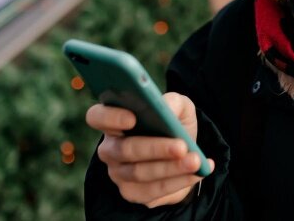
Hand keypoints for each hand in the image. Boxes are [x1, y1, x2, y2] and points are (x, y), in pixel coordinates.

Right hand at [86, 92, 215, 207]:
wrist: (184, 153)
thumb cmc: (174, 123)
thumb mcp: (179, 107)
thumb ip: (172, 102)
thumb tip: (166, 108)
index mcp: (114, 121)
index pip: (96, 117)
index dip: (110, 117)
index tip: (133, 118)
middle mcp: (110, 148)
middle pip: (124, 149)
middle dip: (155, 148)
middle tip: (181, 146)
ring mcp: (118, 173)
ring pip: (140, 173)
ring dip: (171, 168)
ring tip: (195, 160)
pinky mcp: (132, 192)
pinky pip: (152, 191)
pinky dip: (178, 182)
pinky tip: (196, 172)